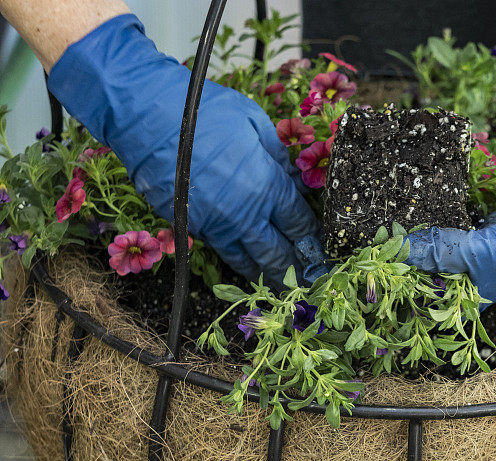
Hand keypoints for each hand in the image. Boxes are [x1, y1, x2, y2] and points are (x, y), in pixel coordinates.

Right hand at [46, 14, 326, 285]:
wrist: (146, 116)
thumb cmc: (205, 111)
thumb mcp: (254, 122)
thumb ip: (276, 156)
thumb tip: (290, 176)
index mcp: (268, 186)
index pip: (299, 225)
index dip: (313, 242)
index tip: (322, 254)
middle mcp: (245, 214)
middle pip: (277, 253)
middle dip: (296, 271)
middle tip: (309, 284)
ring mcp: (215, 225)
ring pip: (246, 260)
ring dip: (265, 276)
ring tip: (281, 288)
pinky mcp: (188, 227)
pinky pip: (218, 249)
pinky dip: (234, 259)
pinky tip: (244, 265)